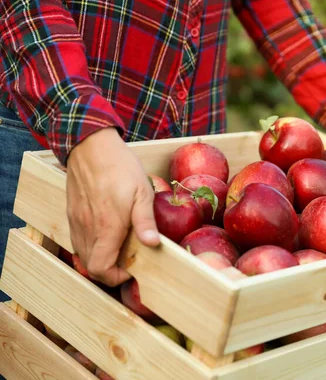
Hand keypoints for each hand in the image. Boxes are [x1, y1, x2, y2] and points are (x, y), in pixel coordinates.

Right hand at [66, 127, 159, 286]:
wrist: (91, 147)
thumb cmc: (120, 167)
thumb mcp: (142, 192)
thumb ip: (145, 220)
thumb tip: (153, 244)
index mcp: (106, 227)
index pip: (101, 268)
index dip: (116, 278)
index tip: (131, 270)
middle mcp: (87, 229)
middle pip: (91, 267)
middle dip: (109, 271)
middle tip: (129, 261)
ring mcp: (76, 222)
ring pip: (82, 255)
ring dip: (100, 259)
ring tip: (120, 247)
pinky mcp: (71, 214)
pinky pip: (78, 240)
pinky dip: (91, 246)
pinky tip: (107, 234)